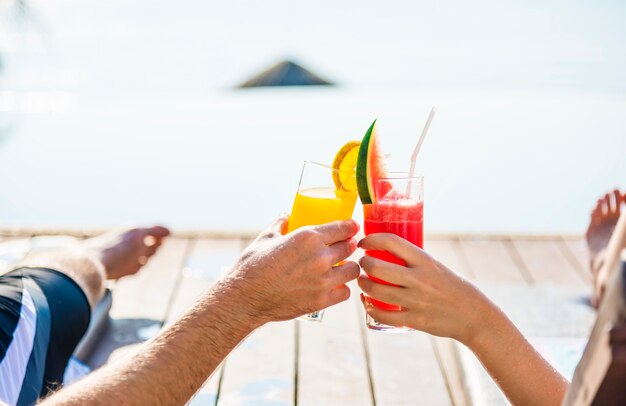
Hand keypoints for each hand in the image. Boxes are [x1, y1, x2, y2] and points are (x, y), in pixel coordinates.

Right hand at [224, 215, 360, 323]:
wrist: (245, 297)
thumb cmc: (252, 266)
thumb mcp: (265, 238)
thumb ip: (280, 224)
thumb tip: (286, 215)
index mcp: (308, 237)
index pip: (343, 228)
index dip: (351, 227)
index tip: (352, 227)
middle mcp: (319, 256)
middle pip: (350, 247)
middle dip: (349, 245)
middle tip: (345, 247)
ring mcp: (322, 280)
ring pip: (353, 270)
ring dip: (348, 267)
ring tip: (341, 268)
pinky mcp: (321, 300)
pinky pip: (345, 292)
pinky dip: (341, 289)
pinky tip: (334, 286)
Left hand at [357, 233, 498, 345]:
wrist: (474, 316)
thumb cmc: (453, 287)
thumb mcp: (436, 266)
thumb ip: (414, 261)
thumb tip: (387, 251)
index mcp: (425, 261)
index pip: (391, 242)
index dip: (372, 239)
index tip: (364, 243)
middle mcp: (419, 279)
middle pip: (377, 267)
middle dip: (363, 264)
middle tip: (362, 265)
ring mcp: (416, 301)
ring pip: (376, 291)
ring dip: (363, 285)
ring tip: (363, 281)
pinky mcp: (415, 320)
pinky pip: (383, 315)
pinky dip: (370, 308)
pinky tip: (368, 303)